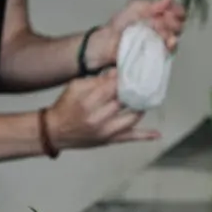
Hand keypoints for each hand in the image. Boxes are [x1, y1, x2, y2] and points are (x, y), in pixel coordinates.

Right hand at [44, 71, 159, 150]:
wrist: (53, 131)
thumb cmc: (65, 107)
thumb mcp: (75, 88)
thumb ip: (96, 80)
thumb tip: (117, 72)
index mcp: (88, 102)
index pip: (114, 87)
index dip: (126, 78)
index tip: (134, 71)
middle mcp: (98, 117)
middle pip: (125, 101)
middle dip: (135, 91)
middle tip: (145, 81)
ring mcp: (106, 130)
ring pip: (132, 117)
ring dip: (142, 106)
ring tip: (148, 97)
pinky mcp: (110, 140)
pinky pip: (130, 138)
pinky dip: (145, 136)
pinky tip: (157, 134)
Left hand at [92, 0, 186, 65]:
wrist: (108, 41)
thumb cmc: (120, 23)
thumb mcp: (135, 7)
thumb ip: (153, 4)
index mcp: (159, 15)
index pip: (177, 12)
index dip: (178, 11)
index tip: (173, 11)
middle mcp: (163, 28)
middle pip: (179, 25)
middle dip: (174, 22)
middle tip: (164, 20)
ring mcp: (160, 42)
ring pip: (175, 37)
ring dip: (172, 34)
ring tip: (162, 33)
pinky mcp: (157, 54)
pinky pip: (169, 51)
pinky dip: (170, 46)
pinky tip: (167, 42)